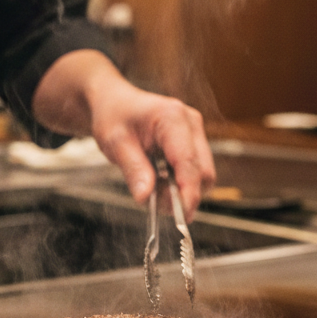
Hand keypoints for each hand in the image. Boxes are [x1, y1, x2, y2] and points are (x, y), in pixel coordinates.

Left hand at [89, 85, 215, 218]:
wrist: (114, 101)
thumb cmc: (113, 115)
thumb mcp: (115, 143)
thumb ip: (133, 169)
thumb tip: (145, 198)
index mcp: (172, 117)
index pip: (188, 162)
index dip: (188, 192)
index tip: (180, 216)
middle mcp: (190, 123)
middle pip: (203, 171)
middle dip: (184, 195)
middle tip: (155, 204)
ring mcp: (194, 132)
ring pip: (202, 175)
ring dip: (181, 191)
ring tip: (152, 189)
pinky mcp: (192, 142)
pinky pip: (194, 171)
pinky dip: (179, 184)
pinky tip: (158, 181)